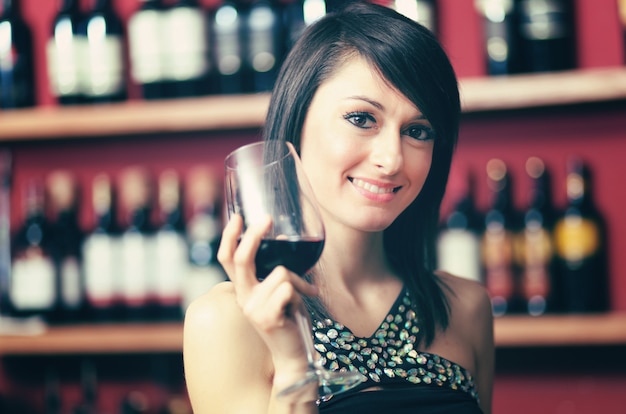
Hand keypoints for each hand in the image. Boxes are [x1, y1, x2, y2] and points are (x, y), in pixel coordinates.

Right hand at [217, 214, 319, 375]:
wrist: (293, 355)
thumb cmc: (289, 320)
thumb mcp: (279, 291)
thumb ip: (274, 272)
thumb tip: (280, 240)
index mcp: (243, 290)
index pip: (227, 260)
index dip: (230, 237)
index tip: (237, 217)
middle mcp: (243, 298)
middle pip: (243, 259)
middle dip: (255, 235)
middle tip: (267, 218)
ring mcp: (253, 309)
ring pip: (281, 272)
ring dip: (300, 281)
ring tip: (304, 296)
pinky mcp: (267, 317)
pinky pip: (288, 288)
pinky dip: (302, 292)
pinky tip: (299, 308)